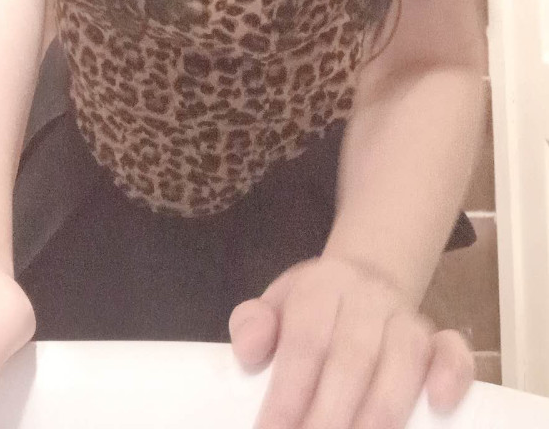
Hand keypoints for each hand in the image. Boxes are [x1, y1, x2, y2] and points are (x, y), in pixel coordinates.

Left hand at [228, 252, 474, 428]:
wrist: (362, 284)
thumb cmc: (312, 312)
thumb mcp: (276, 308)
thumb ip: (253, 326)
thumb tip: (248, 353)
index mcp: (322, 286)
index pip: (305, 341)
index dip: (288, 394)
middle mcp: (369, 297)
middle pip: (353, 357)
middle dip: (331, 415)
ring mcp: (408, 317)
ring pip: (404, 359)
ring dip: (383, 412)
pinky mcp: (440, 338)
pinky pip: (453, 352)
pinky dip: (451, 377)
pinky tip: (437, 407)